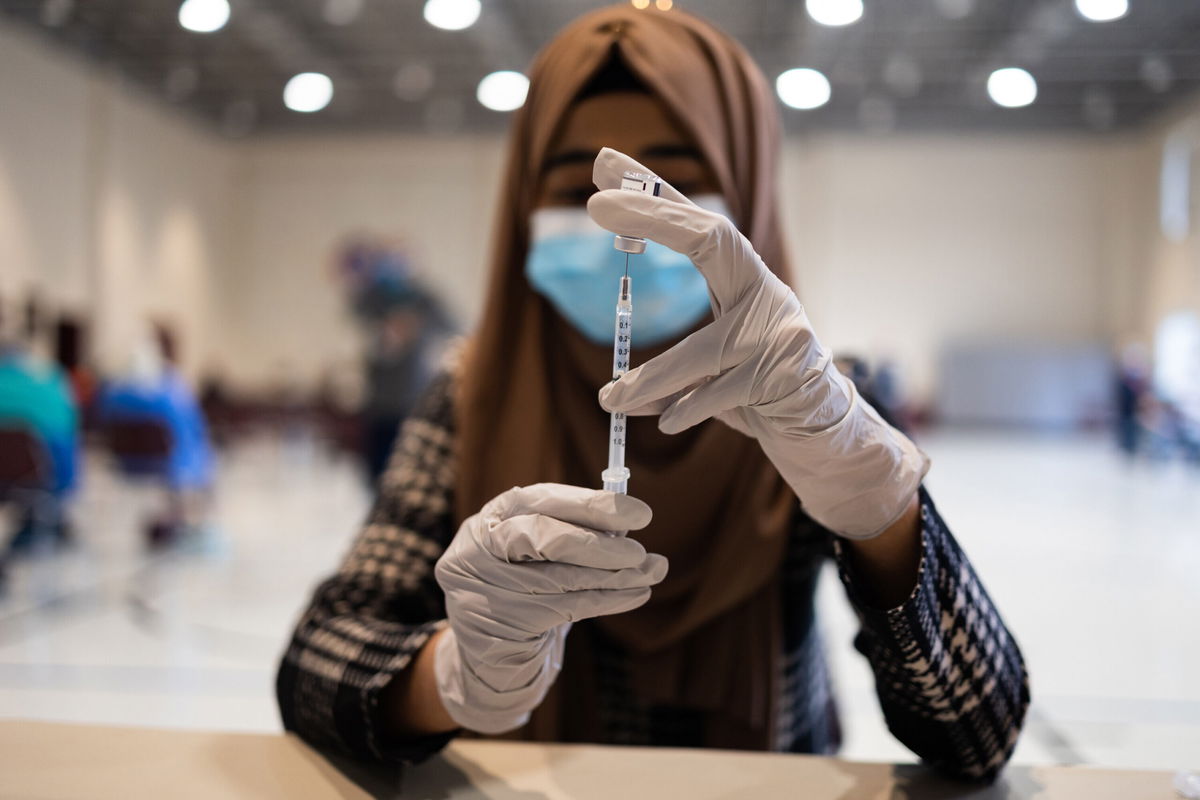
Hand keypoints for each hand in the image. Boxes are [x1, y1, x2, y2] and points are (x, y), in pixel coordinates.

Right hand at [433, 483, 665, 732]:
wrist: (492, 650)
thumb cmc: (525, 586)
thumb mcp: (540, 551)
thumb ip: (574, 531)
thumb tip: (626, 523)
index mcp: (491, 517)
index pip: (542, 500)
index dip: (592, 504)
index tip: (640, 513)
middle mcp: (478, 548)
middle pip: (541, 536)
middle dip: (598, 543)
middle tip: (640, 551)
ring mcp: (484, 589)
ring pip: (560, 578)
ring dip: (615, 576)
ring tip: (653, 571)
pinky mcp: (500, 625)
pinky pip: (566, 610)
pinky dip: (608, 600)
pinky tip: (637, 594)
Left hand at [588, 147, 927, 539]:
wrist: (824, 434)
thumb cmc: (761, 394)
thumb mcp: (714, 371)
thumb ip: (672, 372)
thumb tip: (610, 394)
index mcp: (746, 282)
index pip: (699, 226)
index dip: (655, 196)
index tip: (607, 167)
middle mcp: (766, 295)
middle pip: (711, 238)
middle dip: (653, 216)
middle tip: (596, 204)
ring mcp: (779, 333)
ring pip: (699, 350)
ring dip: (648, 378)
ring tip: (608, 397)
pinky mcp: (783, 376)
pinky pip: (717, 393)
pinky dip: (685, 410)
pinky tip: (664, 422)